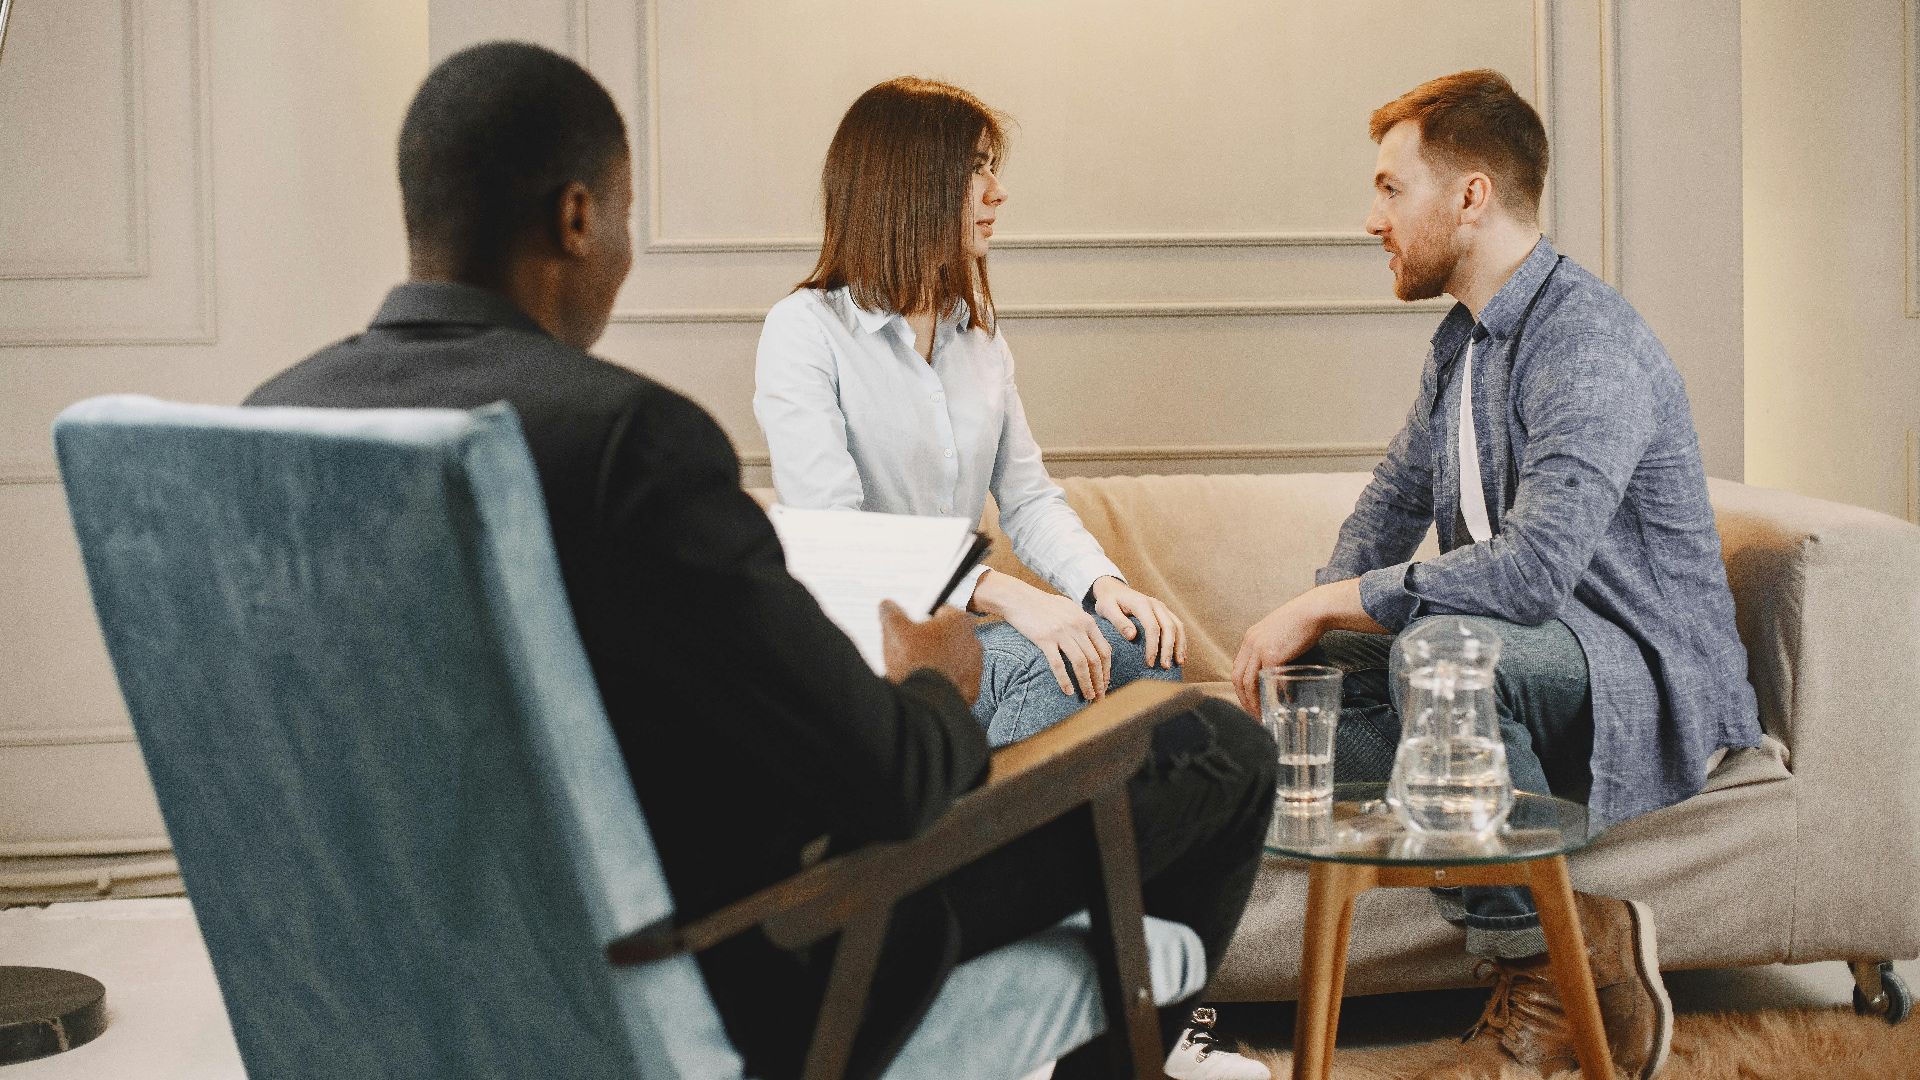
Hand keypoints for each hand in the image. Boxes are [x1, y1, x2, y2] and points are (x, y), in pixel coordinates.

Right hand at [880, 600, 982, 704]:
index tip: (912, 628)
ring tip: (918, 670)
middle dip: (933, 641)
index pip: (942, 611)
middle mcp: (974, 641)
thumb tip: (887, 606)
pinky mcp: (972, 689)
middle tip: (912, 650)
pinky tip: (928, 686)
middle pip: (949, 636)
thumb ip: (891, 612)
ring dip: (941, 662)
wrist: (926, 703)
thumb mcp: (894, 630)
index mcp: (959, 621)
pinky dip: (946, 683)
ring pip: (954, 659)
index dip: (924, 619)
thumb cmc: (913, 661)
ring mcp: (976, 667)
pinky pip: (957, 681)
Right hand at [971, 570, 1110, 700]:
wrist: (1019, 598)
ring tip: (1088, 697)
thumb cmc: (1044, 605)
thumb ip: (1083, 623)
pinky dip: (1064, 680)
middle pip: (1095, 659)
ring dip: (1086, 683)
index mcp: (1086, 621)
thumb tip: (1094, 641)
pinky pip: (1058, 664)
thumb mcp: (1070, 609)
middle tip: (1099, 696)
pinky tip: (1068, 692)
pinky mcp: (1044, 639)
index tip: (1105, 684)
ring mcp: (1061, 633)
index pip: (1104, 650)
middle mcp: (1077, 627)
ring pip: (1081, 664)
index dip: (1107, 670)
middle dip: (1100, 681)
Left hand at [1089, 576, 1184, 669]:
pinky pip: (1177, 625)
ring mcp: (1162, 607)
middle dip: (1169, 649)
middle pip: (1169, 627)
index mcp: (1141, 603)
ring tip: (1178, 663)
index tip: (1149, 663)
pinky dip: (1181, 640)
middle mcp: (1156, 604)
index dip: (1153, 646)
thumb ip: (1118, 621)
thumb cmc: (1108, 601)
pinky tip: (1180, 654)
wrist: (1114, 588)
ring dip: (1180, 645)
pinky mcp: (1165, 611)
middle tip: (1165, 667)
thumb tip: (1132, 637)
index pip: (1152, 627)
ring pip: (1177, 626)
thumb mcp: (1106, 609)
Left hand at [1231, 596, 1325, 714]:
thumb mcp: (1279, 633)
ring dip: (1255, 701)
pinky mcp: (1272, 654)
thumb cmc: (1302, 621)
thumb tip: (1277, 672)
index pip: (1238, 668)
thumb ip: (1273, 650)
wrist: (1313, 610)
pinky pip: (1270, 680)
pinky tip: (1285, 701)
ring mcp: (1259, 648)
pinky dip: (1276, 694)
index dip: (1241, 687)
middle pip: (1238, 678)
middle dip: (1244, 699)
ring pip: (1249, 682)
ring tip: (1264, 714)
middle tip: (1254, 714)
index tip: (1249, 700)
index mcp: (1250, 638)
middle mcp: (1250, 643)